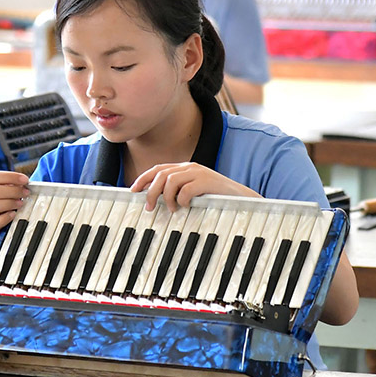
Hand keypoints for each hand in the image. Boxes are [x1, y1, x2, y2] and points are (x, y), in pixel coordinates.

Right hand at [0, 171, 29, 231]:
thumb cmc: (7, 204)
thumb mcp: (9, 192)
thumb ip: (15, 186)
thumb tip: (25, 183)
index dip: (11, 177)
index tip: (25, 180)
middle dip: (13, 191)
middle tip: (26, 193)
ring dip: (9, 203)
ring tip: (21, 203)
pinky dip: (4, 218)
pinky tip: (13, 214)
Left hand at [130, 162, 257, 211]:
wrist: (241, 198)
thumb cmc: (215, 198)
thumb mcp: (193, 192)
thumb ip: (177, 191)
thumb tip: (155, 201)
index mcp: (185, 168)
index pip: (158, 169)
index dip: (143, 178)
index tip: (133, 190)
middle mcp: (189, 167)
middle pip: (161, 174)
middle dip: (151, 191)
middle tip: (149, 207)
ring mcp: (198, 172)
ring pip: (170, 181)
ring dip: (166, 197)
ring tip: (172, 209)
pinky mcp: (207, 181)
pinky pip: (185, 189)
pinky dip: (181, 199)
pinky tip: (185, 206)